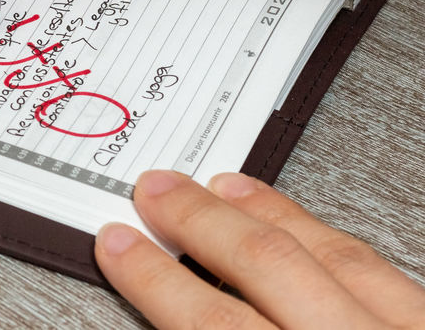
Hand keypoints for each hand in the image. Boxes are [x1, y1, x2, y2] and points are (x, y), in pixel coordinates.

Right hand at [96, 170, 424, 328]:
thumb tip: (171, 320)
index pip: (209, 324)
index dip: (154, 279)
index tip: (119, 247)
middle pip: (266, 266)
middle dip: (199, 222)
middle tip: (153, 192)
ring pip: (332, 254)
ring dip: (264, 214)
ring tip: (217, 186)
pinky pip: (384, 270)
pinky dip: (332, 240)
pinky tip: (306, 226)